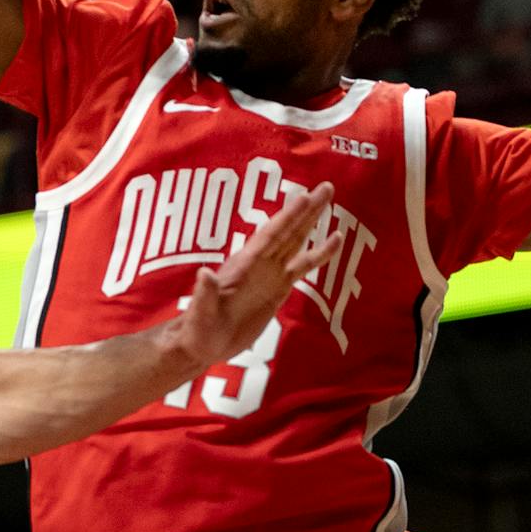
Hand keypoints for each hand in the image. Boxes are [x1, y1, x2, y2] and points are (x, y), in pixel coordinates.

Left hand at [170, 183, 339, 367]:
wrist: (201, 344)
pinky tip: (333, 241)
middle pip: (287, 231)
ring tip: (329, 202)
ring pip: (295, 242)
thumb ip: (204, 295)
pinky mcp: (277, 290)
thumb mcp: (200, 314)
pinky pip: (301, 266)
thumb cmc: (197, 330)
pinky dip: (319, 253)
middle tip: (326, 187)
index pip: (270, 237)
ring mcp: (269, 275)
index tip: (304, 197)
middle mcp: (259, 265)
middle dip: (306, 210)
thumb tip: (204, 273)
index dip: (287, 218)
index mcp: (243, 267)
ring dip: (311, 222)